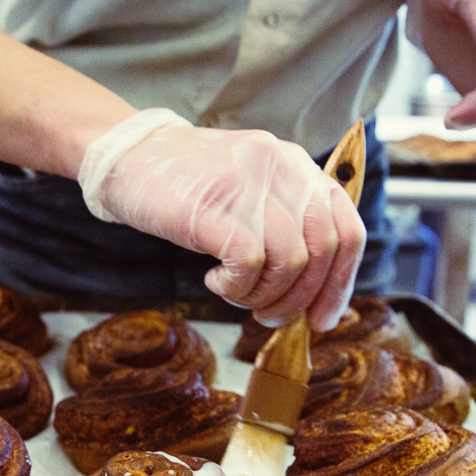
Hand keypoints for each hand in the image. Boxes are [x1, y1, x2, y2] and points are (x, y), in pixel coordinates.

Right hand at [77, 110, 365, 331]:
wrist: (127, 157)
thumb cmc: (187, 185)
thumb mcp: (250, 190)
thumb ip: (286, 222)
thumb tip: (314, 289)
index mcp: (297, 166)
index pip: (348, 228)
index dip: (341, 282)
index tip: (323, 317)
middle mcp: (281, 168)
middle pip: (324, 250)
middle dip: (301, 299)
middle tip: (270, 316)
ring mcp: (249, 185)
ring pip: (290, 262)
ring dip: (265, 296)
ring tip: (236, 295)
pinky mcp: (215, 207)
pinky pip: (249, 265)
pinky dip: (236, 287)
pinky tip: (215, 280)